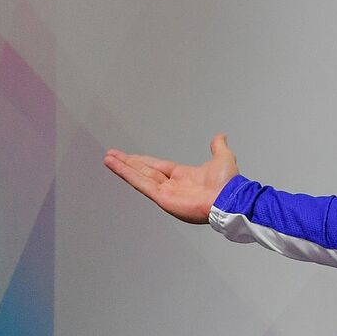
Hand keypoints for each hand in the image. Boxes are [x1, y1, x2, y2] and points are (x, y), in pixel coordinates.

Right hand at [103, 134, 238, 223]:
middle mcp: (172, 185)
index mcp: (183, 176)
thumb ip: (218, 147)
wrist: (228, 199)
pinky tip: (116, 166)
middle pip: (144, 171)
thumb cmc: (228, 183)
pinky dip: (127, 175)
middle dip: (128, 163)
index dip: (143, 160)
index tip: (129, 156)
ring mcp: (166, 192)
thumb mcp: (223, 158)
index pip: (157, 166)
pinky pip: (141, 184)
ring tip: (108, 159)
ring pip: (139, 177)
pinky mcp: (162, 198)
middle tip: (112, 155)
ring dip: (123, 168)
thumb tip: (220, 136)